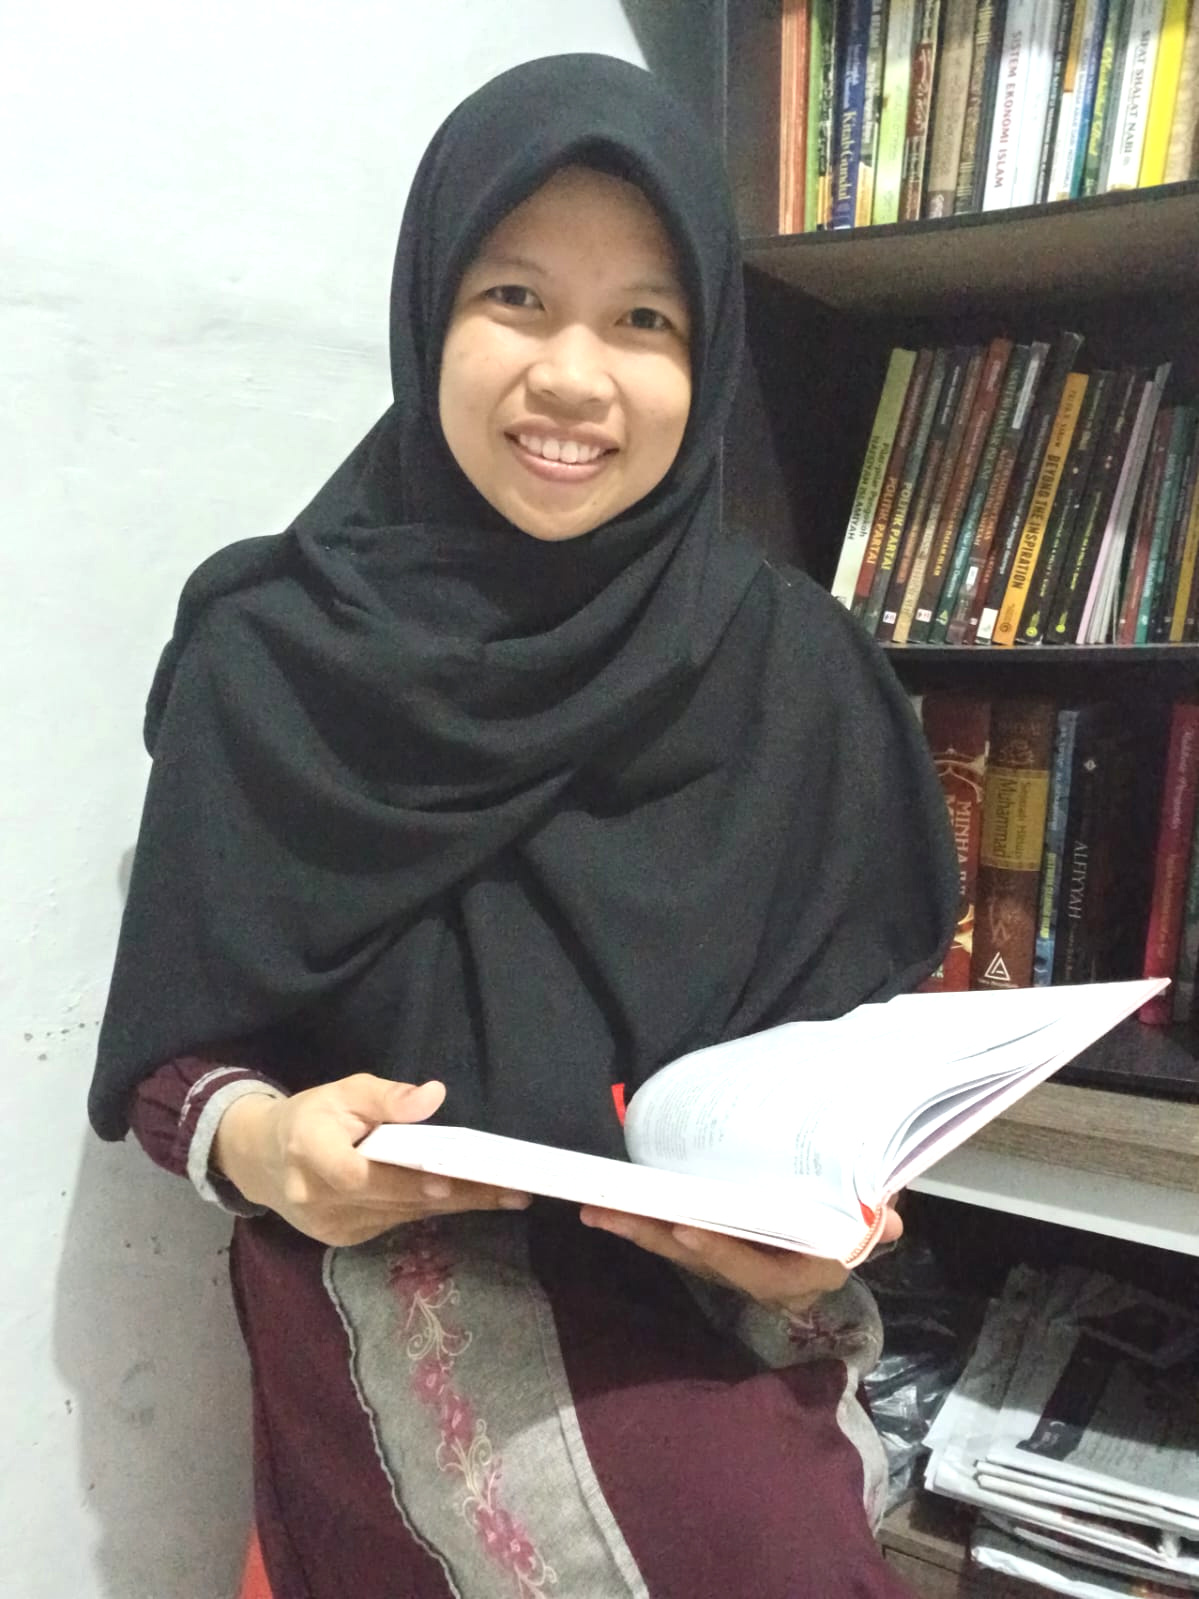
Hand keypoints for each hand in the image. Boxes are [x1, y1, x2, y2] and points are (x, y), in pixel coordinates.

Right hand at [212, 1074, 530, 1246]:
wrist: (261, 1160)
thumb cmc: (309, 1116)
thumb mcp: (342, 1091)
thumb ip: (386, 1097)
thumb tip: (433, 1096)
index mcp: (310, 1154)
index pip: (361, 1175)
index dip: (407, 1180)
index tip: (450, 1181)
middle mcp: (319, 1199)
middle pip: (396, 1199)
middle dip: (457, 1194)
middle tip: (510, 1188)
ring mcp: (332, 1226)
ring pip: (404, 1214)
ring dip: (456, 1205)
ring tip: (507, 1194)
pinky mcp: (345, 1239)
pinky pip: (396, 1221)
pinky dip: (431, 1209)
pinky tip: (471, 1199)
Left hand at [578, 1205, 902, 1314]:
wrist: (850, 1217)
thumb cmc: (857, 1209)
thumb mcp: (868, 1213)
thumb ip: (872, 1218)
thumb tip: (890, 1221)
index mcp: (803, 1273)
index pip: (759, 1273)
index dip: (724, 1253)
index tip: (687, 1227)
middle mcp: (764, 1278)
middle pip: (704, 1262)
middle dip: (655, 1237)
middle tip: (610, 1213)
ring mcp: (738, 1266)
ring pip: (683, 1252)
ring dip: (639, 1230)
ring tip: (596, 1210)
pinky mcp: (719, 1251)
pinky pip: (680, 1240)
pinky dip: (648, 1224)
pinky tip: (614, 1210)